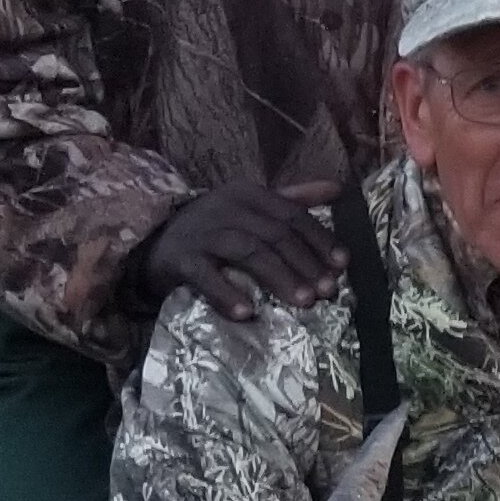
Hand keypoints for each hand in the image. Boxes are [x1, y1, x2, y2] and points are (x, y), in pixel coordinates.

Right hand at [132, 182, 345, 323]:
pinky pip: (205, 276)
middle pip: (274, 234)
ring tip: (303, 301)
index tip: (342, 265)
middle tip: (326, 291)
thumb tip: (337, 187)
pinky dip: (227, 293)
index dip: (320, 239)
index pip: (292, 215)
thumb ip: (292, 199)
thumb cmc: (216, 229)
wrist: (157, 243)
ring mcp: (202, 233)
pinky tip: (247, 313)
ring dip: (279, 276)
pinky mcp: (181, 258)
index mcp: (249, 194)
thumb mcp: (252, 208)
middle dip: (305, 263)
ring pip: (247, 251)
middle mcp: (226, 208)